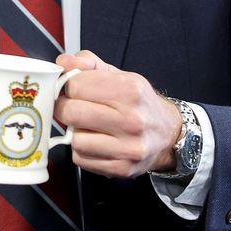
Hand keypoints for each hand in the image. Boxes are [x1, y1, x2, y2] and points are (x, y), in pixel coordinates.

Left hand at [55, 50, 181, 177]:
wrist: (167, 133)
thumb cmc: (138, 102)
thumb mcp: (119, 74)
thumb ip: (88, 63)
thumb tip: (63, 62)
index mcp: (130, 90)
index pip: (76, 85)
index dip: (68, 86)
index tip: (72, 89)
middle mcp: (132, 119)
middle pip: (71, 113)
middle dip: (64, 109)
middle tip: (71, 107)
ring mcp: (128, 147)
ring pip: (74, 139)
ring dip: (74, 132)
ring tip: (86, 126)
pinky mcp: (121, 168)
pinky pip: (81, 159)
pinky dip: (81, 150)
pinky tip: (94, 141)